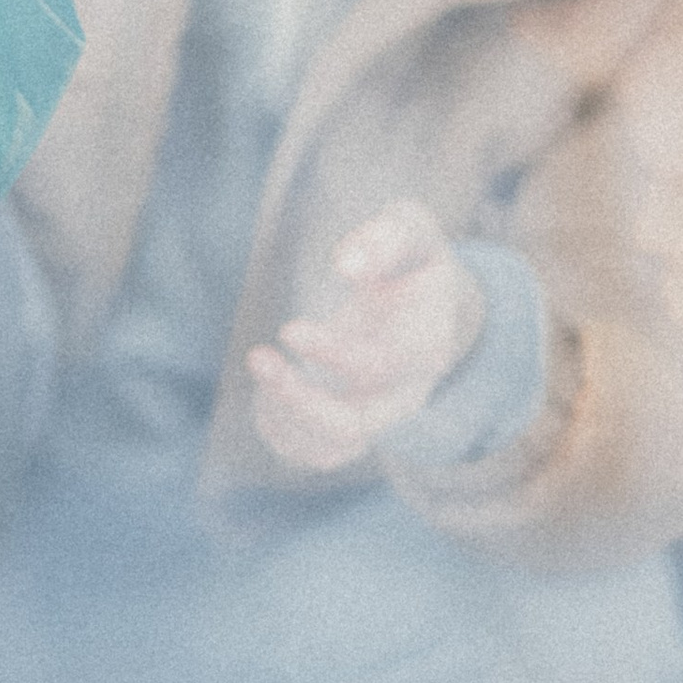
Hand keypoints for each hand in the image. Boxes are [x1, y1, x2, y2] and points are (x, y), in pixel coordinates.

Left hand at [244, 198, 484, 473]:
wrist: (421, 305)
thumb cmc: (409, 261)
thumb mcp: (411, 231)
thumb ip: (386, 238)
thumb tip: (345, 264)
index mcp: (424, 347)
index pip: (380, 368)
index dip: (333, 355)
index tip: (289, 329)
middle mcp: (402, 395)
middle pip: (352, 426)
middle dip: (299, 399)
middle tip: (258, 356)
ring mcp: (375, 418)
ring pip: (327, 447)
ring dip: (281, 413)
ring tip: (260, 359)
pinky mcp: (347, 428)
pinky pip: (310, 451)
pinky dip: (278, 425)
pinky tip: (269, 378)